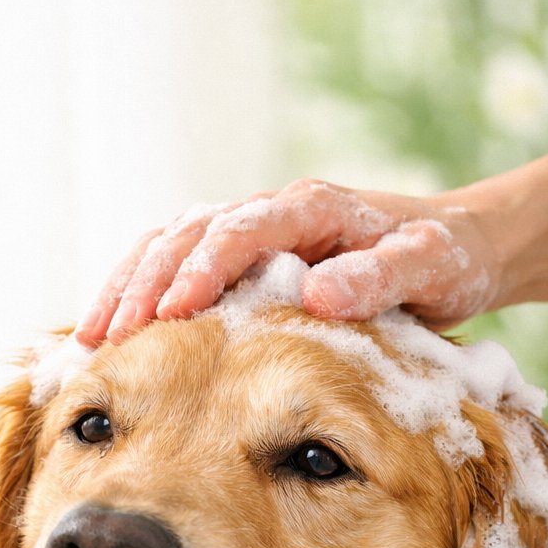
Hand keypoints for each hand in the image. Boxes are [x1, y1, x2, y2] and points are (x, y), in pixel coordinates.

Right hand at [75, 180, 500, 345]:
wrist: (454, 249)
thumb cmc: (444, 262)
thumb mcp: (429, 270)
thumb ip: (379, 278)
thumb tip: (317, 292)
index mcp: (311, 210)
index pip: (239, 232)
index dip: (200, 271)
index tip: (171, 315)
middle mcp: (272, 213)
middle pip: (187, 234)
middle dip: (144, 284)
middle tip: (110, 336)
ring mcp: (252, 232)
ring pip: (170, 245)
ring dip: (129, 287)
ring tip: (92, 338)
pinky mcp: (242, 259)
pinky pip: (178, 265)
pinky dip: (141, 294)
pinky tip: (114, 334)